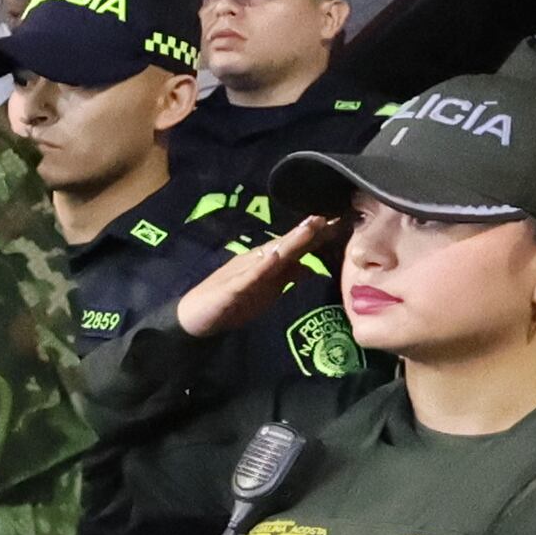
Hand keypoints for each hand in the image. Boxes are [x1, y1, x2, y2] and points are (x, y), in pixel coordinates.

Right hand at [173, 215, 333, 340]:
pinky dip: (262, 266)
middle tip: (332, 215)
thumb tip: (311, 268)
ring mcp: (244, 272)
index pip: (295, 247)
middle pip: (287, 244)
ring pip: (272, 254)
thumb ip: (285, 278)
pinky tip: (274, 256)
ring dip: (291, 240)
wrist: (192, 319)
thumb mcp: (265, 292)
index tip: (342, 222)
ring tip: (310, 227)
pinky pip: (249, 276)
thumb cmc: (230, 305)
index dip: (317, 235)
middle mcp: (256, 261)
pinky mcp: (231, 287)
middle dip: (309, 231)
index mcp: (266, 263)